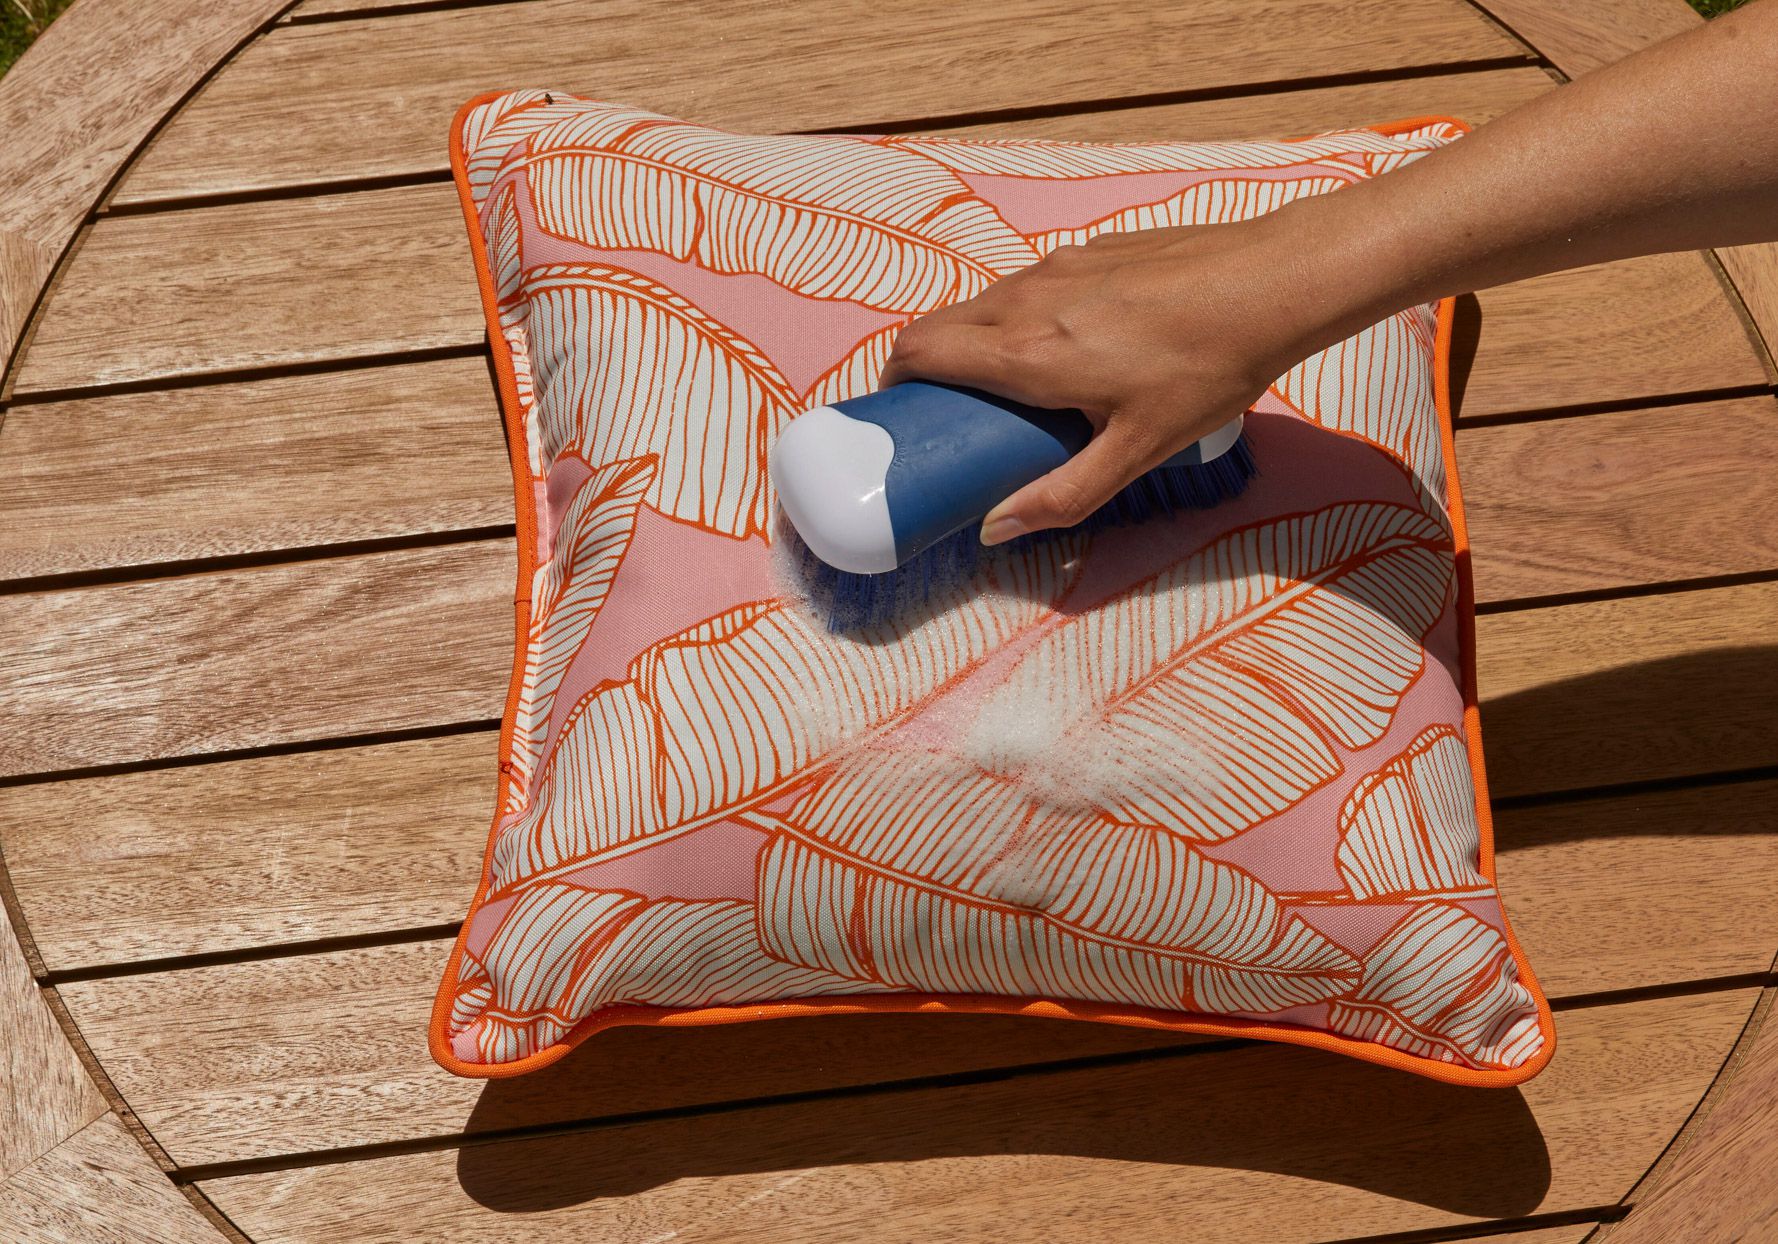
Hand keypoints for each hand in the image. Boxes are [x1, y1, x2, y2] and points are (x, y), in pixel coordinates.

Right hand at [879, 215, 1316, 544]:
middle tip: (947, 414)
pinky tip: (1065, 348)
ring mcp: (1058, 267)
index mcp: (1027, 353)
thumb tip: (997, 529)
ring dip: (973, 341)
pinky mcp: (1090, 251)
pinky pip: (1027, 286)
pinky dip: (1017, 318)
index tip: (899, 413)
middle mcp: (1028, 300)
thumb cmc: (1207, 369)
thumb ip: (1063, 495)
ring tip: (1005, 388)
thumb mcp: (1137, 450)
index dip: (893, 381)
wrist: (1272, 283)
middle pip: (940, 324)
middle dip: (926, 367)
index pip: (920, 351)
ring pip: (984, 302)